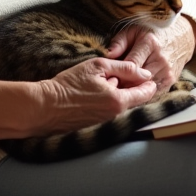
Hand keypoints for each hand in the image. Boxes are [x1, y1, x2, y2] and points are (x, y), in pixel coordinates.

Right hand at [33, 57, 156, 136]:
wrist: (46, 106)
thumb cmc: (69, 84)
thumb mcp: (98, 66)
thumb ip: (124, 68)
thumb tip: (145, 73)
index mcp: (118, 101)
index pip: (145, 94)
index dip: (148, 83)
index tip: (146, 76)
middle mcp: (115, 117)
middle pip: (134, 100)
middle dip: (130, 87)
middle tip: (117, 76)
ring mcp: (107, 124)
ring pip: (121, 106)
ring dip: (118, 95)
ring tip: (101, 84)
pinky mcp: (98, 128)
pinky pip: (110, 114)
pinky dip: (107, 104)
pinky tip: (94, 95)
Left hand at [107, 18, 195, 93]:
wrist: (180, 37)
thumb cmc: (152, 32)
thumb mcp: (133, 30)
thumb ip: (119, 42)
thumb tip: (108, 55)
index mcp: (150, 43)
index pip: (130, 65)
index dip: (117, 71)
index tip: (108, 74)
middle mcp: (161, 59)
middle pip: (136, 79)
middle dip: (122, 83)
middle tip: (111, 84)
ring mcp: (167, 72)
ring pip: (143, 89)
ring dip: (131, 90)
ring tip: (120, 88)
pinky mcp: (170, 81)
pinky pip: (152, 93)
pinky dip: (141, 93)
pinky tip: (133, 89)